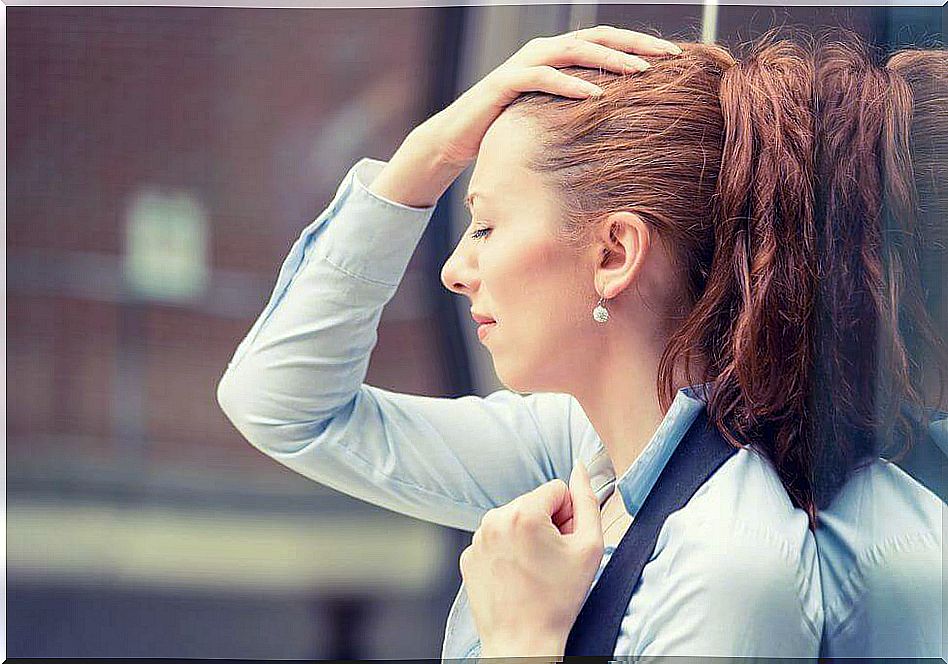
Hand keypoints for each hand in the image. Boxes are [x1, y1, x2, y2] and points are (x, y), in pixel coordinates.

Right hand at [370, 26, 680, 207]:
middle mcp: (542, 51)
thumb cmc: (507, 129)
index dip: (639, 44)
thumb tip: (621, 120)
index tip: (675, 57)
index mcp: (556, 55)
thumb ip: (579, 107)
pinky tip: (595, 95)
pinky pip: (542, 78)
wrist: (456, 138)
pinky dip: (570, 84)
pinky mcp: (504, 83)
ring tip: (641, 71)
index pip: (605, 41)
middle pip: (596, 37)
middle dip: (635, 44)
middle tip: (669, 56)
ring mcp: (522, 64)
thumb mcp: (551, 116)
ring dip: (610, 59)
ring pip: (573, 51)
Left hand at [459, 461, 604, 657]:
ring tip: (535, 570)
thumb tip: (581, 469)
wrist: (523, 642)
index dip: (569, 516)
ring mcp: (477, 539)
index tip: (565, 542)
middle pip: (533, 504)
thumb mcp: (589, 547)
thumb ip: (588, 500)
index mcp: (522, 512)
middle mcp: (494, 519)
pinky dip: (508, 552)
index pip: (556, 489)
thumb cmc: (558, 600)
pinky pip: (495, 540)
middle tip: (552, 559)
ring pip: (514, 521)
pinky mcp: (468, 556)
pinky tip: (517, 576)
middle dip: (547, 525)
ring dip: (527, 537)